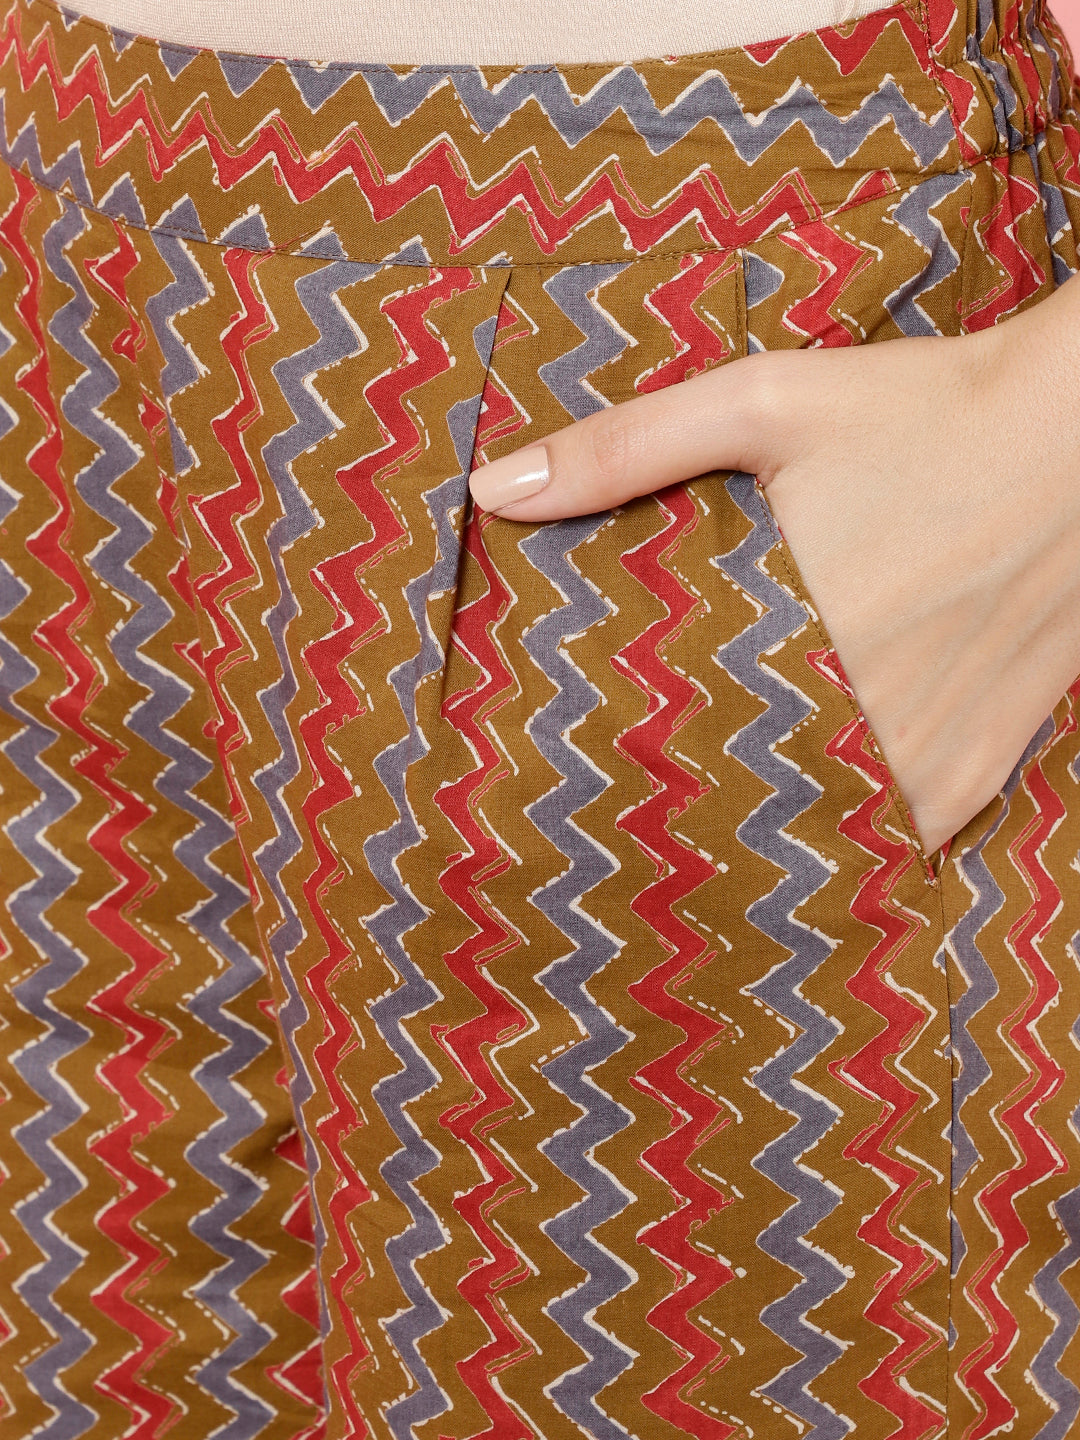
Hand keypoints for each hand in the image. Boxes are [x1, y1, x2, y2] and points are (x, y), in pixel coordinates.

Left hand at [467, 278, 1079, 857]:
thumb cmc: (926, 409)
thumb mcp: (764, 404)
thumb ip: (623, 450)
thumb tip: (490, 491)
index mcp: (804, 653)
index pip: (678, 767)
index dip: (620, 786)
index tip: (573, 792)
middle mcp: (878, 730)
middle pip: (748, 815)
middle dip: (687, 812)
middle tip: (628, 808)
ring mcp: (942, 762)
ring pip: (826, 837)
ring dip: (770, 826)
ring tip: (709, 815)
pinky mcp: (988, 766)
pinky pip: (903, 831)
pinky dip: (856, 821)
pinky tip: (814, 795)